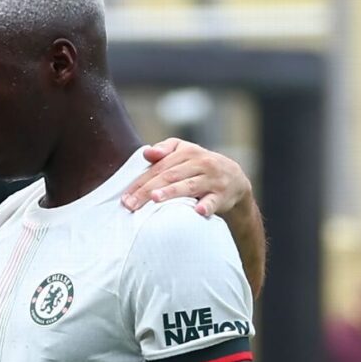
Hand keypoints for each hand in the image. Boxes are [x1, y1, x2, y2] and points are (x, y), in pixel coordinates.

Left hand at [122, 138, 251, 216]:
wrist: (234, 177)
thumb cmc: (199, 165)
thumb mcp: (184, 152)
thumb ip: (165, 150)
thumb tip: (146, 152)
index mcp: (187, 152)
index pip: (159, 168)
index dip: (141, 182)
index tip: (126, 196)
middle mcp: (200, 163)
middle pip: (169, 176)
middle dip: (148, 190)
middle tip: (131, 204)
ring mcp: (212, 179)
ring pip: (188, 186)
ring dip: (172, 192)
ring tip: (156, 198)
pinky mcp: (222, 195)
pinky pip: (214, 201)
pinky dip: (207, 206)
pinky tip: (198, 211)